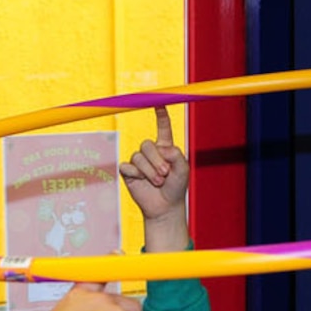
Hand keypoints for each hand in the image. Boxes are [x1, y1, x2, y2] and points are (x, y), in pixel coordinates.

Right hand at [119, 106, 189, 251]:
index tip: (159, 103)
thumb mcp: (183, 169)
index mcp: (165, 147)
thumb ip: (176, 154)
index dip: (161, 115)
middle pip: (147, 144)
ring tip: (158, 182)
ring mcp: (138, 161)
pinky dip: (137, 175)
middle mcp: (150, 152)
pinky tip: (142, 181)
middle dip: (156, 160)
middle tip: (165, 174)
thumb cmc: (175, 187)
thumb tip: (161, 148)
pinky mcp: (128, 172)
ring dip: (149, 171)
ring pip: (138, 157)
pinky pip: (128, 167)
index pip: (163, 127)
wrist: (165, 207)